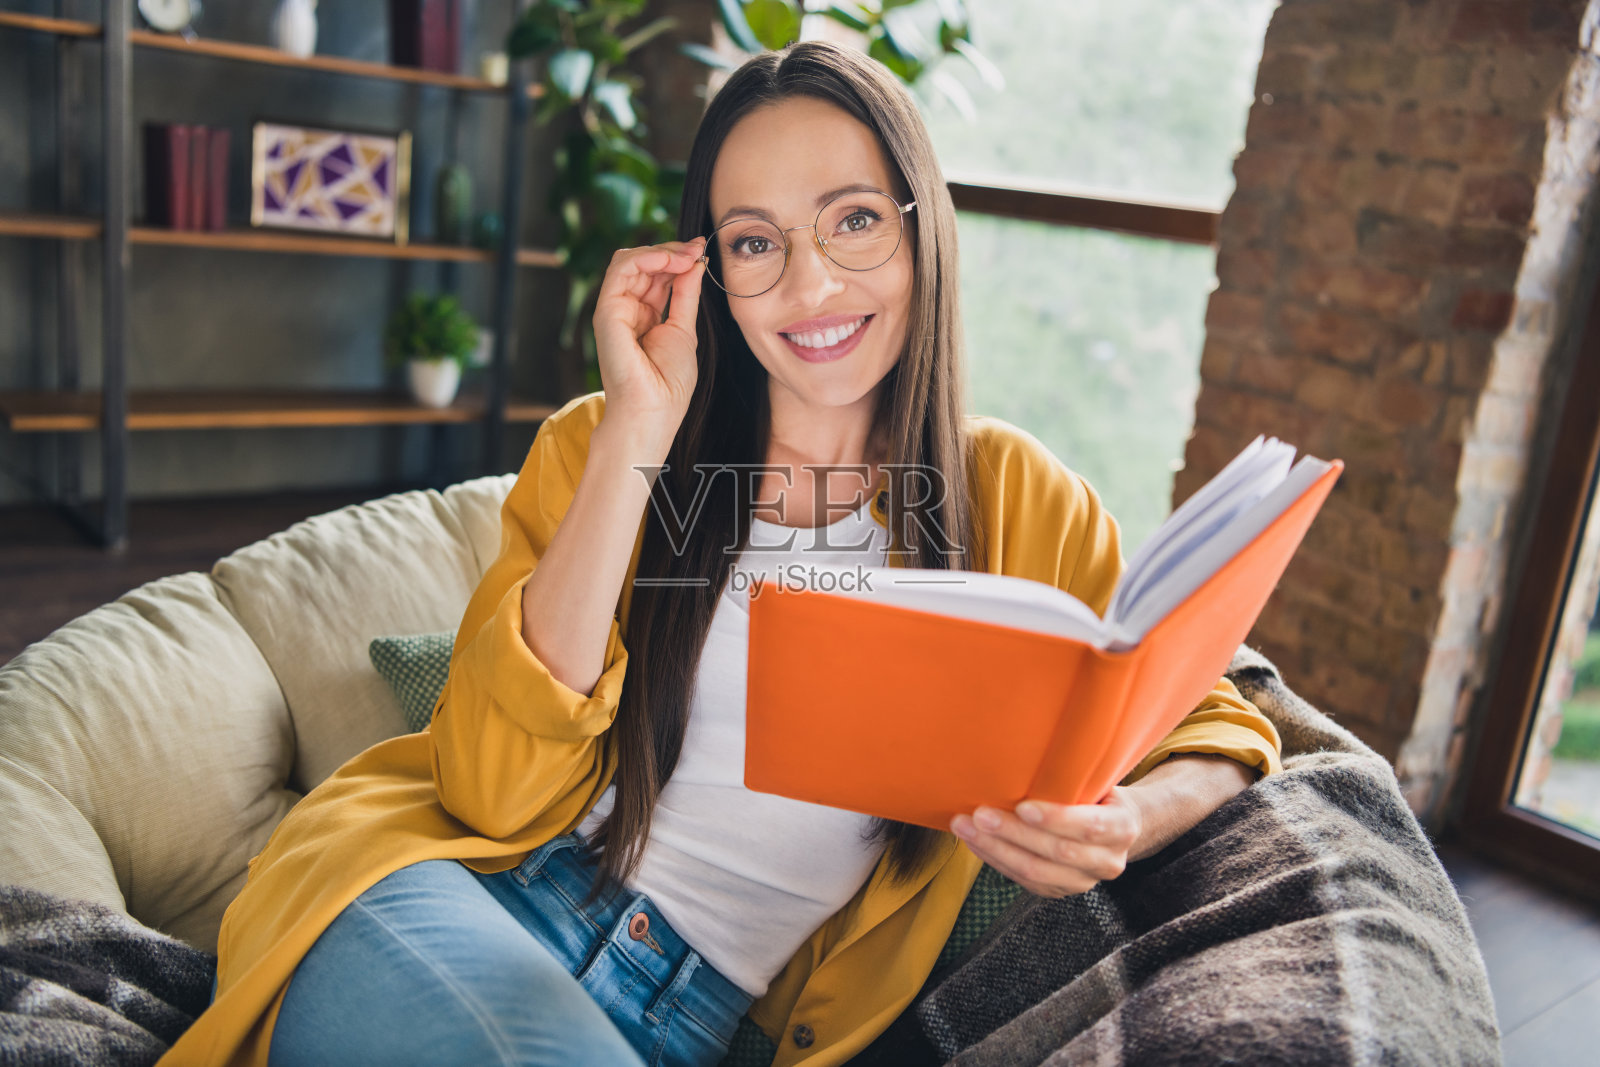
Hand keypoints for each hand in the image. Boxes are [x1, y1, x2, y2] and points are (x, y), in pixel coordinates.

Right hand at [591, 236, 706, 441]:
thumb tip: (695, 263)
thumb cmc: (668, 384)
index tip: (702, 252)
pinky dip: (646, 257)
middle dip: (673, 251)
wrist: (653, 412)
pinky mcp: (607, 312)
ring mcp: (614, 310)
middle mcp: (626, 309)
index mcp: (643, 315)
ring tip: (687, 256)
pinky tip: (671, 261)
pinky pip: (621, 269)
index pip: (656, 274)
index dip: (678, 258)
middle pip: (643, 263)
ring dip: (662, 251)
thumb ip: (685, 294)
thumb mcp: (683, 329)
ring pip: (629, 260)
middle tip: (698, 250)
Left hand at [950, 789, 1142, 898]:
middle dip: (1014, 833)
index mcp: (1122, 827)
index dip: (1055, 819)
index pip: (1089, 826)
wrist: (1113, 827)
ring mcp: (1084, 881)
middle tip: (979, 814)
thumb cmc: (1097, 794)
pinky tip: (975, 842)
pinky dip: (996, 860)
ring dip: (995, 848)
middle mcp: (1108, 861)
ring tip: (965, 828)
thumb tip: (1026, 755)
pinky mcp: (1060, 891)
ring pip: (1035, 871)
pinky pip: (1024, 880)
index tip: (1022, 806)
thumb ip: (1074, 778)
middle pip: (1057, 852)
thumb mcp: (1098, 781)